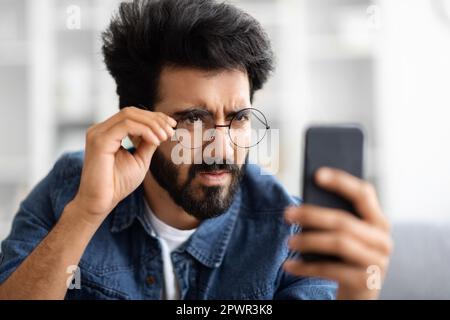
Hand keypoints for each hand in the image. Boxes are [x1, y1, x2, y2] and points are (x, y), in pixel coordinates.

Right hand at [72, 107, 176, 224]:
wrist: (101, 202)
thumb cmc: (118, 184)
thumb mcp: (140, 159)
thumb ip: (148, 142)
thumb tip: (162, 129)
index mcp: (108, 133)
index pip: (132, 115)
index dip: (154, 117)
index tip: (172, 125)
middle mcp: (100, 129)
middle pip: (131, 112)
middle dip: (155, 118)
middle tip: (171, 130)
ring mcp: (98, 133)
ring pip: (129, 115)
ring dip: (152, 124)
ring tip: (165, 136)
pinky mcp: (99, 140)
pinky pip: (126, 126)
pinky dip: (145, 130)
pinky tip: (156, 141)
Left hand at [283, 168, 392, 299]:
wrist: (359, 293)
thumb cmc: (345, 257)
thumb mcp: (346, 236)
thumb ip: (335, 219)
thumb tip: (303, 206)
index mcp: (378, 222)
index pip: (364, 194)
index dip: (341, 182)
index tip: (317, 174)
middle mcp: (382, 240)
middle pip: (344, 220)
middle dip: (312, 215)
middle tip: (287, 213)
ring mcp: (377, 262)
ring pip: (339, 243)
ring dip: (309, 241)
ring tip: (288, 241)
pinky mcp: (366, 283)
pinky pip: (331, 270)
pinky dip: (306, 268)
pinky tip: (289, 265)